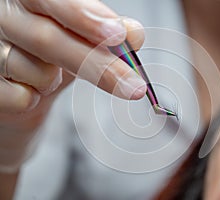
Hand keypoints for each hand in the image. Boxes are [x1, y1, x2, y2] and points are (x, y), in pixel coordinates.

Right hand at [0, 0, 145, 172]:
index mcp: (28, 0)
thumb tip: (135, 33)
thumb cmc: (47, 59)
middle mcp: (1, 18)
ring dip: (55, 82)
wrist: (14, 91)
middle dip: (97, 64)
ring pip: (38, 72)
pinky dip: (36, 100)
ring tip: (46, 76)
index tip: (117, 36)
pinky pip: (21, 98)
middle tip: (133, 86)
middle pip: (49, 39)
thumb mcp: (77, 42)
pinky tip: (28, 91)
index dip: (84, 16)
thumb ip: (101, 36)